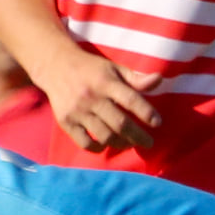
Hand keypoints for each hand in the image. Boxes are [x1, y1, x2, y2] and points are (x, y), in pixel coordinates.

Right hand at [41, 49, 163, 152]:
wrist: (55, 66)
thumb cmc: (92, 69)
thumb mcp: (114, 68)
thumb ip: (136, 78)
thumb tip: (159, 79)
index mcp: (105, 81)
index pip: (130, 99)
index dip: (146, 112)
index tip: (157, 123)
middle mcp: (91, 97)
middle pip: (120, 123)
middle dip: (138, 136)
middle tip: (149, 143)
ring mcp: (78, 111)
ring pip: (104, 136)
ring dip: (121, 143)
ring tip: (129, 143)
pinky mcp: (66, 122)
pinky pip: (85, 143)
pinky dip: (98, 148)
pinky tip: (106, 144)